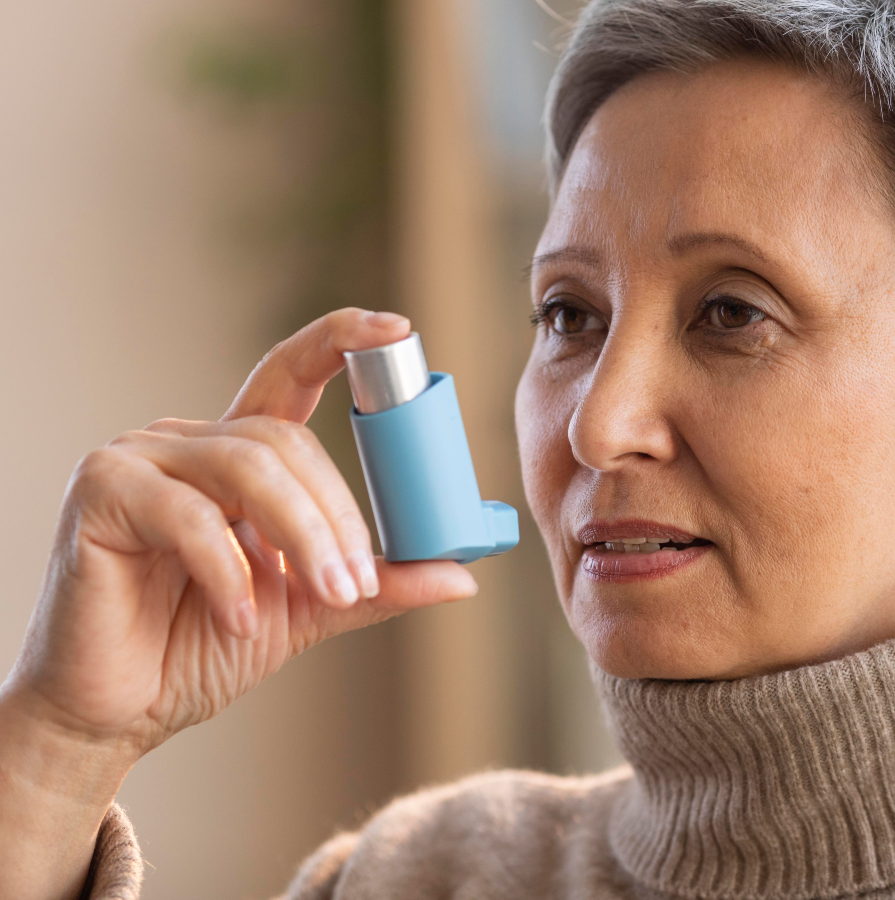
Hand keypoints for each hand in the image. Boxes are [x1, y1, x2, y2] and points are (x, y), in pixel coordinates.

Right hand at [0, 308, 477, 899]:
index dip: (342, 340)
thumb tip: (463, 576)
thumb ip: (376, 584)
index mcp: (238, 455)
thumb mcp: (310, 609)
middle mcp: (188, 441)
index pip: (292, 374)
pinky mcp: (101, 492)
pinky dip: (229, 571)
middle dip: (338, 515)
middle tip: (358, 583)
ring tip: (327, 596)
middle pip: (287, 441)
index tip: (399, 331)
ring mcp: (138, 459)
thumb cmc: (202, 647)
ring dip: (304, 536)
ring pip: (248, 467)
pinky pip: (187, 516)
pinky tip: (242, 618)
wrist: (118, 711)